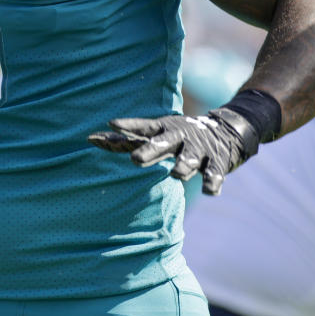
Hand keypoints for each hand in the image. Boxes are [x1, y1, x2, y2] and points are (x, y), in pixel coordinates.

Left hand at [88, 107, 259, 194]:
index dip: (127, 126)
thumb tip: (88, 139)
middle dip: (150, 151)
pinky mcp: (216, 162)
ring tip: (175, 174)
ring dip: (182, 166)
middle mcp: (179, 137)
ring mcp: (197, 150)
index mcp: (163, 130)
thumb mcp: (155, 133)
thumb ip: (125, 139)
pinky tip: (209, 192)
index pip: (142, 128)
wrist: (226, 131)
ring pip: (188, 159)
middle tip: (134, 160)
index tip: (111, 123)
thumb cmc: (177, 135)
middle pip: (163, 144)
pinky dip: (212, 183)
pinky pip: (214, 174)